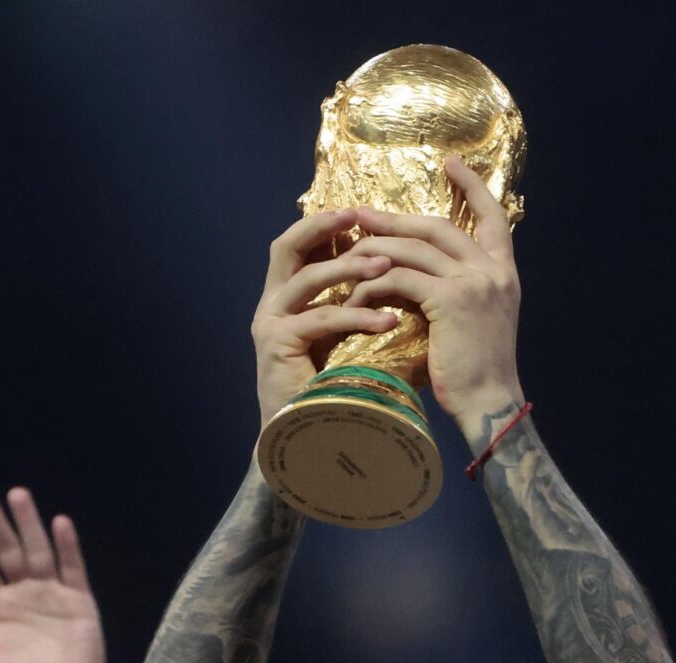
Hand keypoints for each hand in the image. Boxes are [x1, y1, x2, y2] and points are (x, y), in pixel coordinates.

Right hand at [252, 209, 397, 425]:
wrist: (311, 437)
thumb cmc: (337, 388)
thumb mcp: (351, 337)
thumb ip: (361, 304)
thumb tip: (405, 273)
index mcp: (288, 297)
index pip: (301, 246)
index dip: (326, 224)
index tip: (362, 212)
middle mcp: (272, 304)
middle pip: (287, 247)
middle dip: (322, 227)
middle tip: (359, 217)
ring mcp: (270, 323)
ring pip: (306, 279)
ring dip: (348, 269)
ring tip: (386, 267)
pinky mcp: (276, 345)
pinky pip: (319, 319)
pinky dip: (355, 316)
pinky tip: (387, 320)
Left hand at [344, 157, 524, 433]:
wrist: (491, 404)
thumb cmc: (479, 371)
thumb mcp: (480, 320)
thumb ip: (461, 289)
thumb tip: (423, 273)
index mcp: (504, 271)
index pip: (494, 216)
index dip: (473, 186)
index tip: (453, 162)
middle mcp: (493, 269)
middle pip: (438, 226)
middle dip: (396, 219)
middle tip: (361, 214)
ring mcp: (474, 282)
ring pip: (414, 249)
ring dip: (375, 249)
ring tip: (347, 252)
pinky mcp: (450, 300)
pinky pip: (400, 278)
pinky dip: (373, 284)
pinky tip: (355, 295)